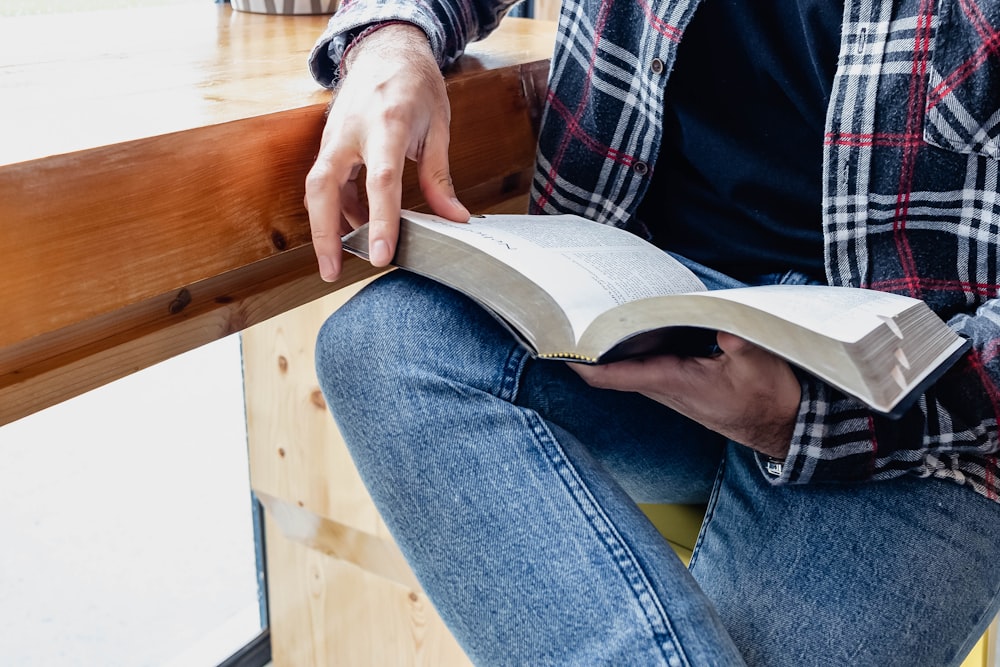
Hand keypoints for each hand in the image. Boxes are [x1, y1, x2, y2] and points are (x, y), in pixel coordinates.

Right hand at [304, 24, 469, 281]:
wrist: (387, 49)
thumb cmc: (415, 85)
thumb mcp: (438, 126)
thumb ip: (439, 177)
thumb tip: (455, 219)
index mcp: (388, 122)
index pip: (382, 180)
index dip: (380, 220)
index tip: (381, 255)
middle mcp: (352, 130)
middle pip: (325, 187)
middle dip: (325, 234)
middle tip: (332, 272)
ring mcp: (334, 135)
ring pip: (317, 188)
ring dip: (328, 225)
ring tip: (347, 257)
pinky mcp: (328, 143)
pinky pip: (327, 182)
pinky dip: (338, 207)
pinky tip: (355, 224)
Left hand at [570, 332, 799, 458]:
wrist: (784, 427)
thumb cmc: (770, 398)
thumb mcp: (759, 364)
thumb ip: (739, 342)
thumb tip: (724, 325)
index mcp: (675, 381)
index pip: (615, 376)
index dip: (583, 363)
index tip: (559, 348)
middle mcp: (666, 388)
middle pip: (614, 369)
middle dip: (590, 347)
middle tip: (571, 318)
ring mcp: (673, 389)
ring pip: (630, 368)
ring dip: (611, 349)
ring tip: (593, 318)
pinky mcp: (683, 386)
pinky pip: (648, 367)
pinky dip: (635, 350)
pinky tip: (637, 328)